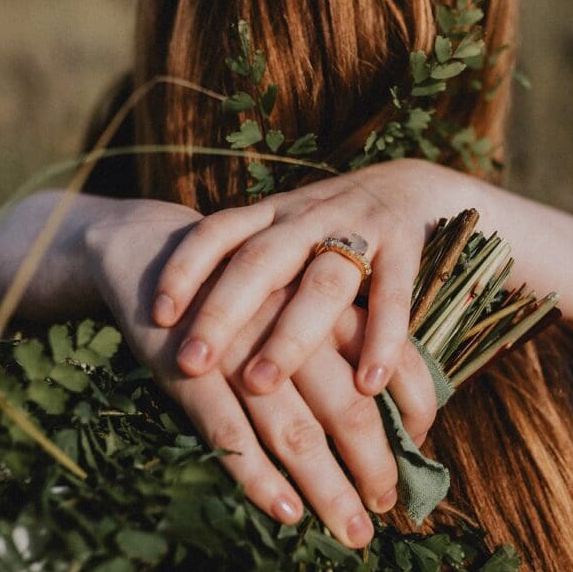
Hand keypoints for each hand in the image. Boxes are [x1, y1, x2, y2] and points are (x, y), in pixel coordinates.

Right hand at [85, 198, 436, 547]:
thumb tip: (390, 404)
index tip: (419, 454)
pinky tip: (287, 511)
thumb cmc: (240, 284)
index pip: (392, 360)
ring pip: (295, 429)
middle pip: (349, 406)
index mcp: (328, 301)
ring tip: (350, 531)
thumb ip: (342, 335)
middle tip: (385, 509)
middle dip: (373, 465)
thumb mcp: (297, 294)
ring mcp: (239, 349)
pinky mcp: (188, 370)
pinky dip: (259, 476)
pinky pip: (230, 433)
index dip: (414, 412)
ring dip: (326, 486)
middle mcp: (292, 323)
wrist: (152, 248)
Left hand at [152, 159, 438, 398]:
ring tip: (260, 384)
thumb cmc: (333, 229)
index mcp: (273, 214)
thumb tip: (187, 337)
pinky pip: (392, 295)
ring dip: (289, 336)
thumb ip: (249, 272)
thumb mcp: (286, 234)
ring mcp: (359, 228)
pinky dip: (382, 340)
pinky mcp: (406, 248)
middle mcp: (309, 217)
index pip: (218, 232)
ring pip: (321, 283)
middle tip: (190, 365)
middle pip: (260, 262)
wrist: (413, 186)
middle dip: (222, 313)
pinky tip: (367, 385)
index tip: (158, 316)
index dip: (184, 268)